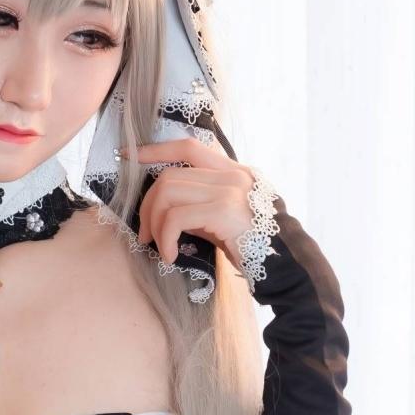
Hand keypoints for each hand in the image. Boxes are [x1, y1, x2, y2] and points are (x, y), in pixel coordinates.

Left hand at [129, 136, 255, 275]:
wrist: (285, 266)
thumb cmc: (254, 247)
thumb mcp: (224, 221)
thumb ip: (199, 207)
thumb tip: (163, 211)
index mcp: (233, 172)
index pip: (188, 148)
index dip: (156, 149)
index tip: (130, 155)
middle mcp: (233, 175)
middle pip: (169, 176)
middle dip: (148, 206)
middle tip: (145, 234)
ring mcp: (229, 189)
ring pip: (168, 192)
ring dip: (154, 223)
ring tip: (159, 247)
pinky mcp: (224, 209)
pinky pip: (176, 217)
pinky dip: (165, 237)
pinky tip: (170, 255)